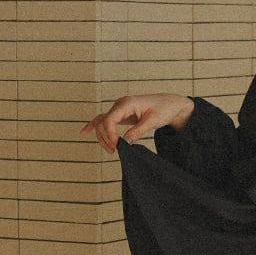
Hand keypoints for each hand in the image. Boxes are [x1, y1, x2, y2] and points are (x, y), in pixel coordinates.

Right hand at [79, 93, 194, 153]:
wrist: (170, 104)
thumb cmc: (163, 109)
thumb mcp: (152, 121)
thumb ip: (138, 131)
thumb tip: (125, 143)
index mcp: (126, 103)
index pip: (109, 120)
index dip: (110, 135)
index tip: (117, 146)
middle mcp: (120, 105)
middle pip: (102, 122)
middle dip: (106, 138)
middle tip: (114, 151)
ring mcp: (119, 109)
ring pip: (102, 123)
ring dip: (103, 136)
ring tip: (111, 150)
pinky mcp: (121, 115)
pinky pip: (105, 120)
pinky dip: (95, 126)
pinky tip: (84, 132)